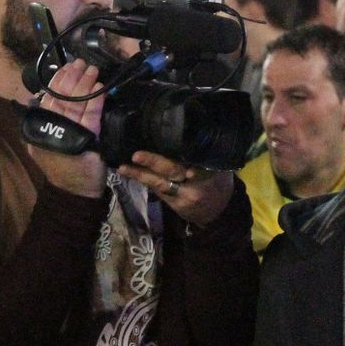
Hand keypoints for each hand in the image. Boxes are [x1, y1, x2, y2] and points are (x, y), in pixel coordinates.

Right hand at [28, 60, 106, 197]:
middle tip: (80, 62)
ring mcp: (68, 133)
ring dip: (84, 85)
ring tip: (92, 70)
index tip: (66, 67)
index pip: (50, 99)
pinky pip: (91, 116)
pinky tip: (100, 89)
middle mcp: (53, 128)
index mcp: (43, 127)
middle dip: (72, 77)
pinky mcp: (85, 139)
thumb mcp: (47, 144)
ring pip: (75, 104)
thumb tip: (39, 100)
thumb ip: (43, 123)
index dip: (58, 81)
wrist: (74, 190)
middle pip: (62, 97)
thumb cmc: (64, 167)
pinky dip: (95, 101)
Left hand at [118, 152, 235, 227]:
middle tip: (137, 155)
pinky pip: (156, 189)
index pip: (198, 166)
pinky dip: (143, 178)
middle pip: (173, 172)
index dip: (189, 166)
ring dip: (140, 174)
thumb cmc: (219, 183)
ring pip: (159, 183)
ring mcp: (181, 196)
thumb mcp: (220, 169)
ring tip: (123, 167)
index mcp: (209, 174)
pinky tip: (127, 171)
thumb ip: (205, 155)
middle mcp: (194, 186)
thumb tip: (185, 133)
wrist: (218, 212)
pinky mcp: (172, 203)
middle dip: (154, 163)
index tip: (183, 168)